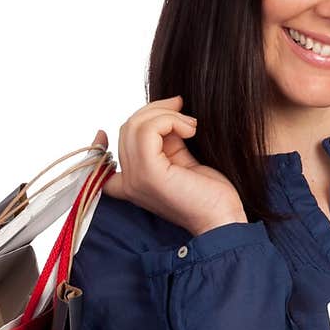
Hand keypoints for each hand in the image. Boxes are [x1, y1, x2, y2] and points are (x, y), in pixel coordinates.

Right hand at [88, 98, 246, 237]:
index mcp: (133, 182)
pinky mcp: (148, 173)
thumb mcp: (181, 160)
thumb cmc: (210, 195)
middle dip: (157, 111)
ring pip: (136, 125)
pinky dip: (170, 121)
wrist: (222, 218)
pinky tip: (190, 130)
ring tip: (191, 126)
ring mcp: (135, 179)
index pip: (106, 152)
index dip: (113, 133)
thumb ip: (166, 141)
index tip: (146, 117)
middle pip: (128, 127)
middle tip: (183, 112)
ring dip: (166, 115)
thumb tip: (164, 114)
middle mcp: (129, 182)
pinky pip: (148, 129)